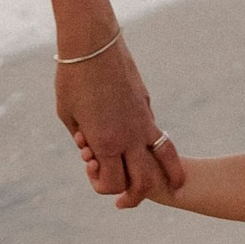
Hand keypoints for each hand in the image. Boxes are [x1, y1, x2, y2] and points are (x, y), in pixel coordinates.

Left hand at [56, 39, 182, 208]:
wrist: (93, 42)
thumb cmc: (72, 78)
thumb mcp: (67, 114)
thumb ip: (83, 139)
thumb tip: (94, 153)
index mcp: (106, 142)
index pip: (113, 183)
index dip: (101, 185)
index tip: (90, 167)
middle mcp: (129, 136)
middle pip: (145, 181)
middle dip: (137, 196)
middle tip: (127, 201)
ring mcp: (143, 120)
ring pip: (166, 157)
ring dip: (171, 175)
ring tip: (177, 185)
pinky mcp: (147, 105)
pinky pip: (156, 133)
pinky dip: (154, 146)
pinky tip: (146, 145)